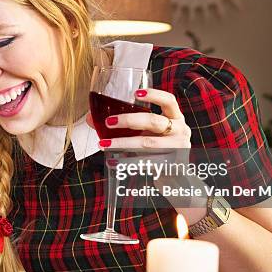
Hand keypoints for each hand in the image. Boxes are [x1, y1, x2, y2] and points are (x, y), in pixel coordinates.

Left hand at [95, 89, 204, 212]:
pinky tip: (113, 161)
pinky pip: (146, 162)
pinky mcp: (171, 165)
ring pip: (147, 143)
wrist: (175, 177)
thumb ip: (127, 125)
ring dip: (123, 143)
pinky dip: (127, 161)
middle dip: (129, 120)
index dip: (154, 95)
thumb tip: (91, 119)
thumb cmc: (157, 149)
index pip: (169, 101)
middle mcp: (180, 130)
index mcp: (176, 118)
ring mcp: (178, 148)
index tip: (136, 93)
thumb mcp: (148, 133)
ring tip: (104, 144)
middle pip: (154, 121)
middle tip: (108, 122)